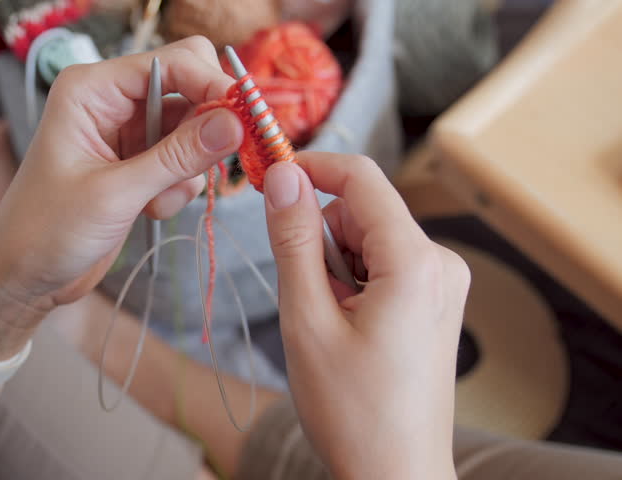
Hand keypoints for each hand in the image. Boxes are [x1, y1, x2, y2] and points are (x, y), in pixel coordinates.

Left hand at [0, 38, 242, 356]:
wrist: (24, 277)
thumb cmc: (46, 231)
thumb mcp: (115, 194)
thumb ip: (177, 157)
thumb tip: (235, 123)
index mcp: (93, 89)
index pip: (173, 63)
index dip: (213, 86)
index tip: (246, 121)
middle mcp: (112, 101)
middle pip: (189, 88)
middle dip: (206, 127)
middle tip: (209, 163)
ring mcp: (128, 133)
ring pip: (194, 129)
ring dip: (188, 168)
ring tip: (156, 201)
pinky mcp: (139, 163)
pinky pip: (184, 160)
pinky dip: (179, 187)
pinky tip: (150, 211)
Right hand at [262, 153, 468, 479]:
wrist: (395, 474)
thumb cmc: (352, 410)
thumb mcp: (307, 319)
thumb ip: (293, 240)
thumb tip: (282, 176)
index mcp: (415, 262)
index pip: (360, 177)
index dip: (310, 168)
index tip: (267, 177)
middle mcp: (440, 263)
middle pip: (362, 211)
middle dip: (320, 238)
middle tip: (304, 295)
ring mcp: (442, 283)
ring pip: (369, 239)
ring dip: (335, 267)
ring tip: (329, 323)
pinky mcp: (434, 300)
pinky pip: (383, 264)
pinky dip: (353, 283)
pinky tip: (348, 328)